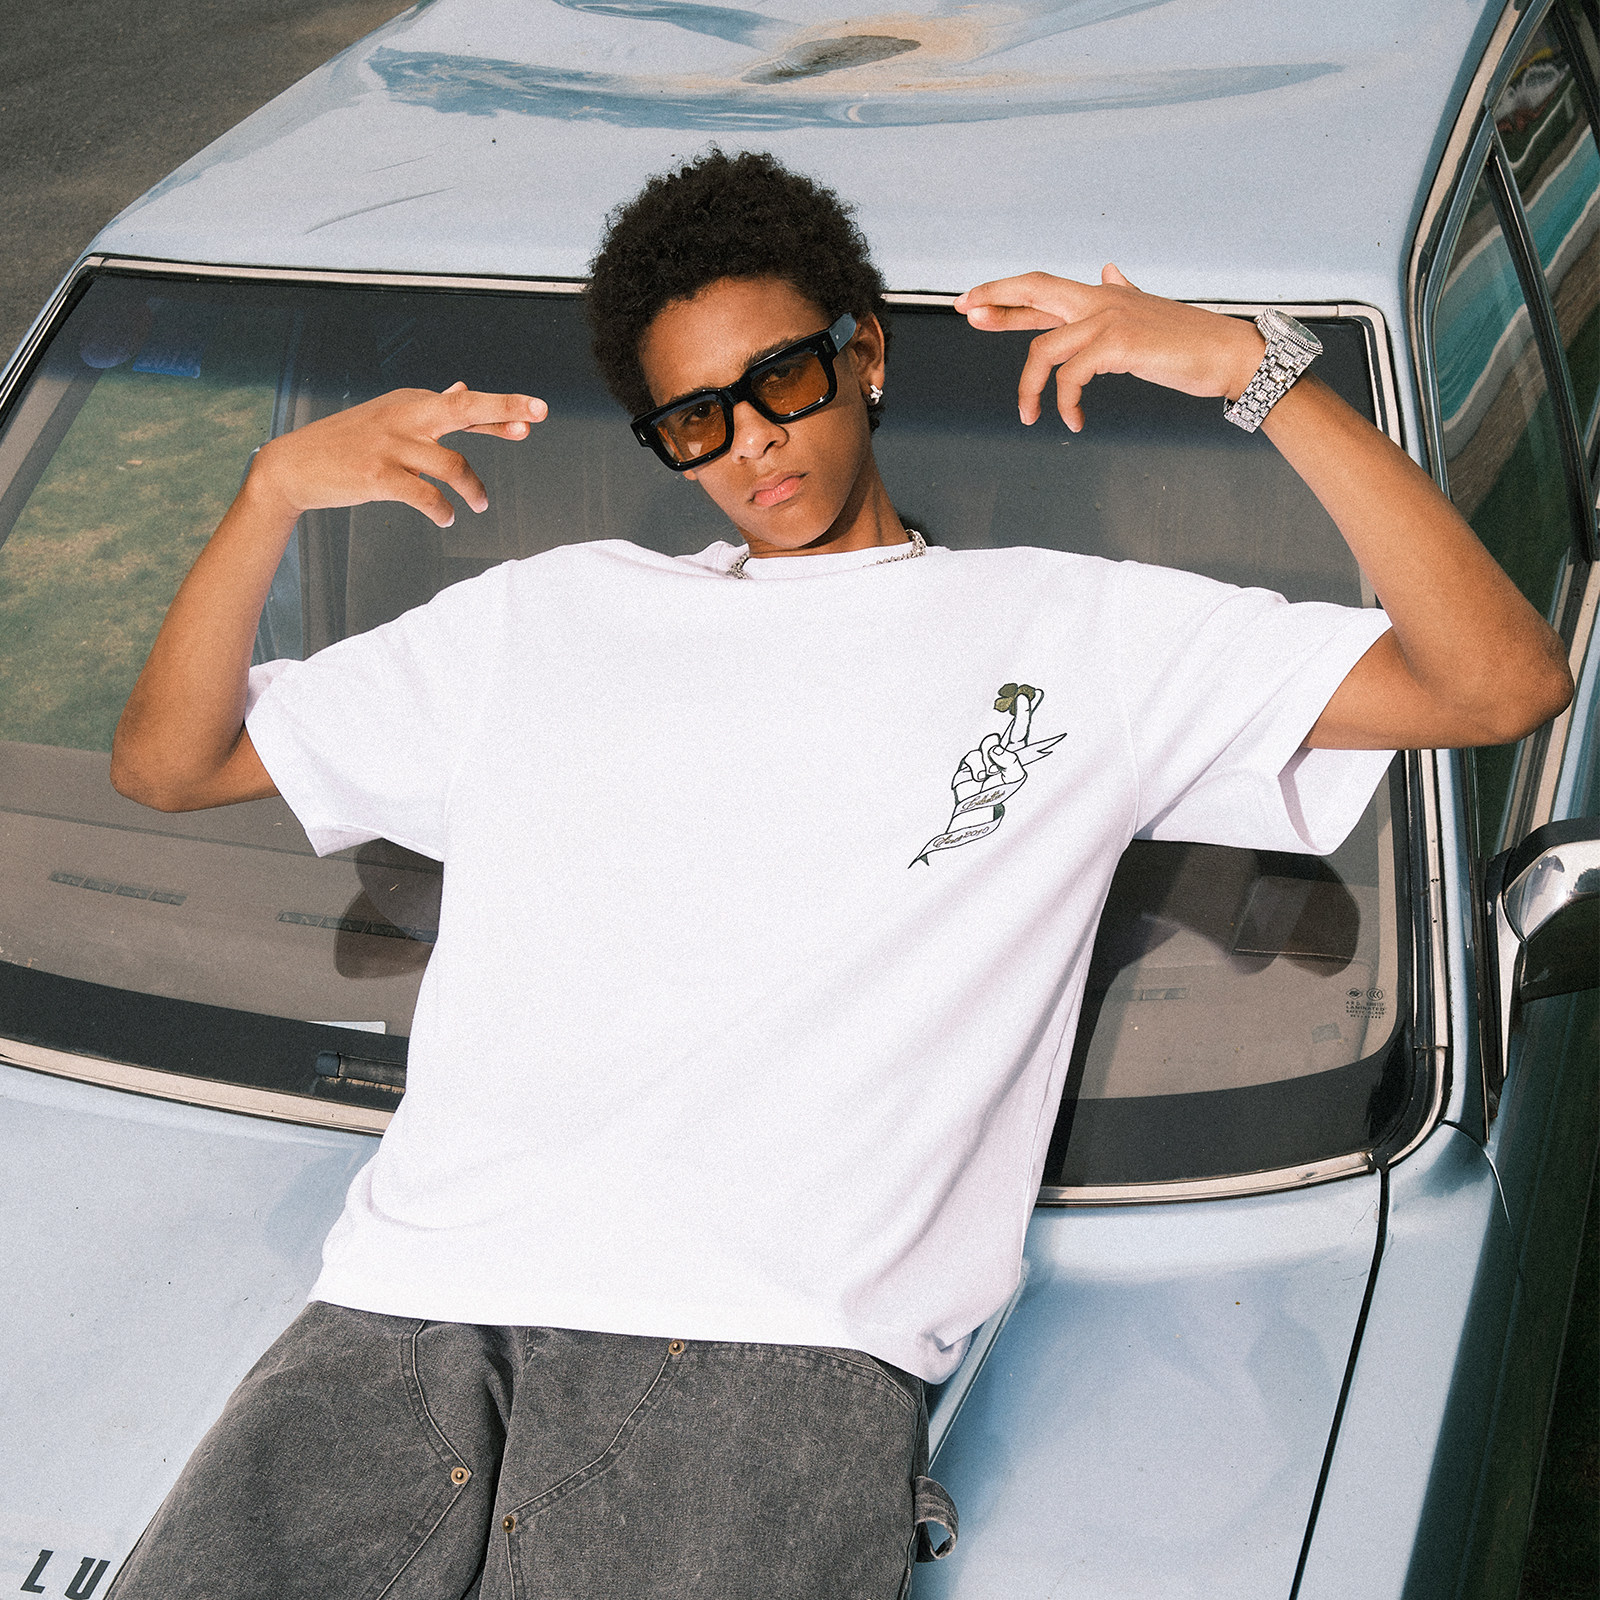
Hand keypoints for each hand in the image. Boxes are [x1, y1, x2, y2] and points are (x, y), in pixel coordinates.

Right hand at [246, 382, 547, 527]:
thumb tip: (465, 387)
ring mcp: (390, 445)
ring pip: (451, 465)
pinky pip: (425, 495)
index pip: (465, 405)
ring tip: (479, 505)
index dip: (502, 411)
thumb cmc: (349, 444)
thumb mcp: (391, 419)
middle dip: (502, 408)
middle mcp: (404, 417)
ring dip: (473, 490)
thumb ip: (433, 409)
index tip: (535, 417)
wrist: (293, 466)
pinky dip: (443, 510)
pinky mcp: (376, 475)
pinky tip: (448, 518)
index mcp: (411, 403)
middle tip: (535, 418)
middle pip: (462, 408)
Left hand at [954, 266, 1265, 430]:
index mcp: (1103, 296)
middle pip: (1035, 288)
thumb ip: (1123, 293)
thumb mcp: (1146, 313)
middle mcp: (1101, 299)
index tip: (970, 302)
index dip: (1004, 295)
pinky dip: (1065, 404)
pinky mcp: (1117, 344)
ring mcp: (1109, 318)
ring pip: (1044, 348)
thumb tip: (1110, 268)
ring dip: (1030, 389)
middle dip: (995, 299)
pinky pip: (1070, 376)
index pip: (1043, 290)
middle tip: (964, 310)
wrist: (1229, 355)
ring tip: (1030, 417)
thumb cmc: (1190, 343)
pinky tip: (1075, 422)